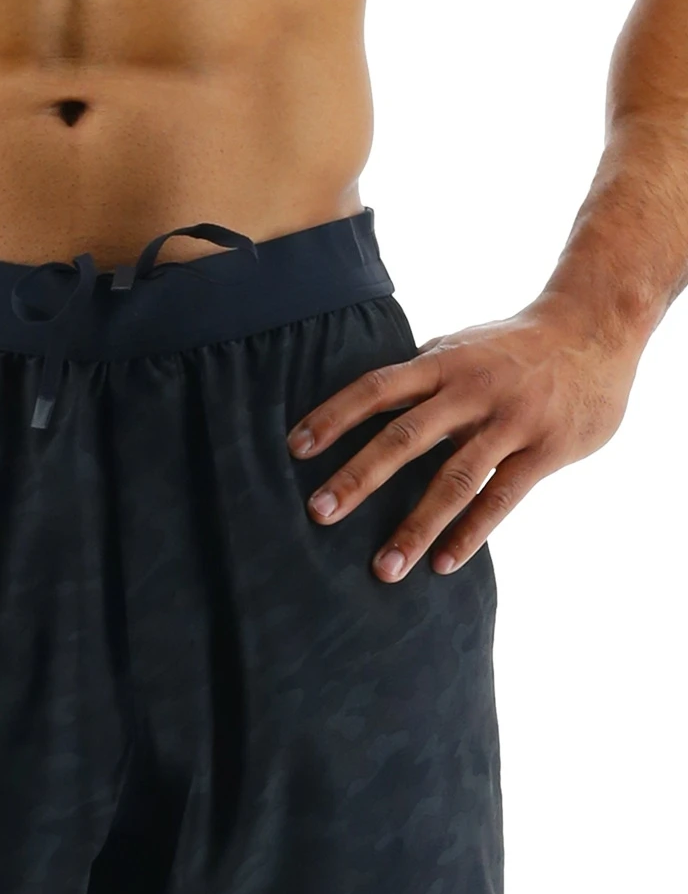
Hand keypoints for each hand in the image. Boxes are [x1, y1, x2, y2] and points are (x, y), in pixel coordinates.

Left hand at [286, 295, 639, 580]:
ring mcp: (510, 420)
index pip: (376, 388)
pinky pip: (502, 497)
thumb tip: (361, 403)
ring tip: (382, 568)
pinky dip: (471, 534)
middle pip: (404, 437)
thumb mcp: (461, 347)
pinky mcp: (546, 449)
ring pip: (454, 479)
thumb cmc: (514, 346)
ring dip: (415, 527)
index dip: (334, 416)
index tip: (295, 448)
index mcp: (441, 364)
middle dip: (358, 477)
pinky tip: (443, 566)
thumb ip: (418, 378)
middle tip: (318, 512)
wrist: (598, 325)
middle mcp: (470, 390)